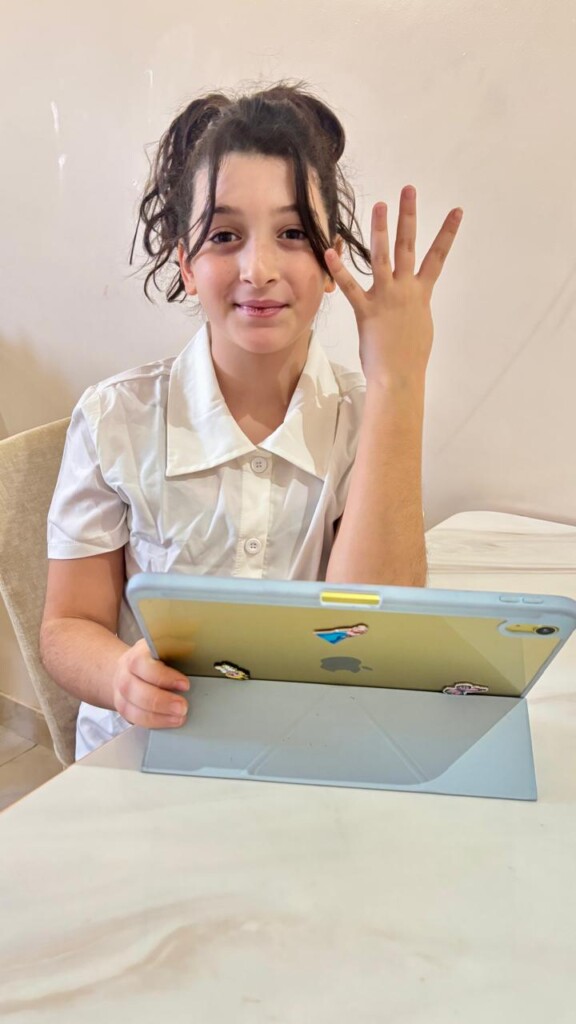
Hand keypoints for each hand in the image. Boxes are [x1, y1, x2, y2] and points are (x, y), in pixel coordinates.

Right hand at [112, 638, 189, 729]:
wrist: (130, 667)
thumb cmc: (154, 657)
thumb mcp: (166, 646)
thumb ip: (178, 649)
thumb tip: (199, 654)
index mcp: (138, 653)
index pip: (143, 664)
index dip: (163, 676)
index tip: (185, 684)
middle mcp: (125, 671)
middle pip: (135, 688)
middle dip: (161, 701)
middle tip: (183, 707)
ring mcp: (121, 690)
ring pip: (131, 706)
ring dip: (157, 715)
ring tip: (179, 717)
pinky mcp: (122, 706)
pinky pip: (133, 718)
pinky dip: (152, 722)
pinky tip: (168, 721)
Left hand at [325, 186, 461, 386]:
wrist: (400, 376)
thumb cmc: (410, 356)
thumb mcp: (419, 326)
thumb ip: (414, 306)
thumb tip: (413, 300)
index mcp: (421, 294)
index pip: (438, 257)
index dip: (448, 233)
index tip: (456, 211)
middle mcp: (405, 290)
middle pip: (408, 246)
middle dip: (408, 216)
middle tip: (408, 190)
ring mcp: (386, 298)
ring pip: (382, 258)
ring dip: (380, 230)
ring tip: (379, 205)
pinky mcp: (366, 311)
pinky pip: (351, 287)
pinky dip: (340, 270)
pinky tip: (329, 251)